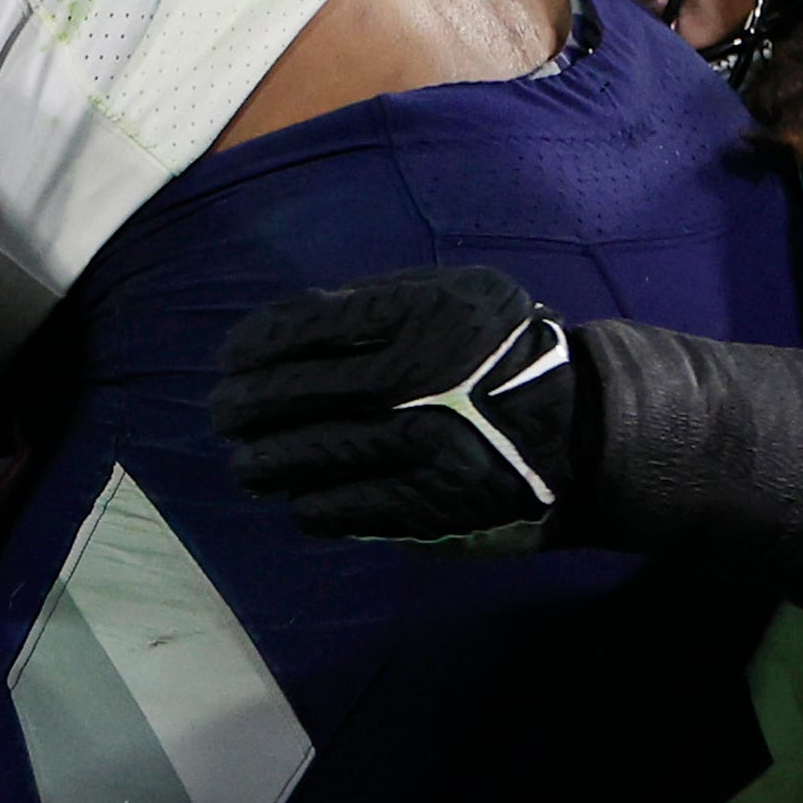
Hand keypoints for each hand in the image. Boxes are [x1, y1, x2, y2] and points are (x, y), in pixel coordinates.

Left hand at [209, 267, 584, 548]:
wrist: (578, 429)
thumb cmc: (498, 352)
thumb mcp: (453, 295)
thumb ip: (377, 298)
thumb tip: (292, 317)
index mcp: (423, 315)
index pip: (306, 326)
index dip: (253, 342)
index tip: (231, 356)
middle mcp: (420, 377)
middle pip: (297, 392)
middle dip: (244, 404)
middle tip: (224, 413)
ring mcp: (424, 444)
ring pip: (311, 455)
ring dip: (262, 462)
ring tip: (246, 464)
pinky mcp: (431, 503)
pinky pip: (345, 507)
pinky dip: (309, 504)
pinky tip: (298, 498)